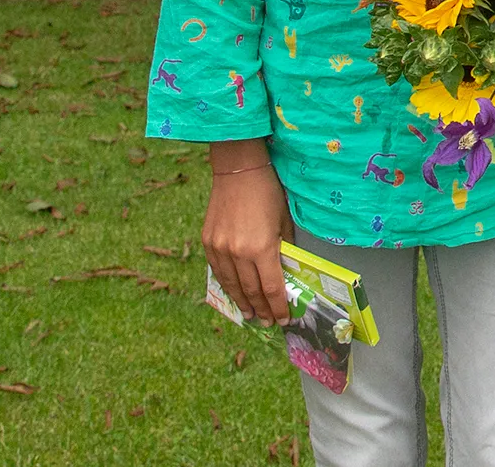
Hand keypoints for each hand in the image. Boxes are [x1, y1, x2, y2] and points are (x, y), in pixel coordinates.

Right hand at [202, 139, 296, 321]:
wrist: (238, 170)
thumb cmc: (268, 193)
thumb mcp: (284, 221)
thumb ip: (285, 248)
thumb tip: (286, 272)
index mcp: (262, 248)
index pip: (272, 287)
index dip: (278, 306)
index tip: (284, 319)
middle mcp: (238, 253)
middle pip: (251, 291)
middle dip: (262, 309)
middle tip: (268, 322)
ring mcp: (220, 249)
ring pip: (232, 285)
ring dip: (242, 303)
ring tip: (251, 315)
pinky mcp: (208, 243)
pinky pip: (218, 272)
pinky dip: (227, 285)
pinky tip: (234, 293)